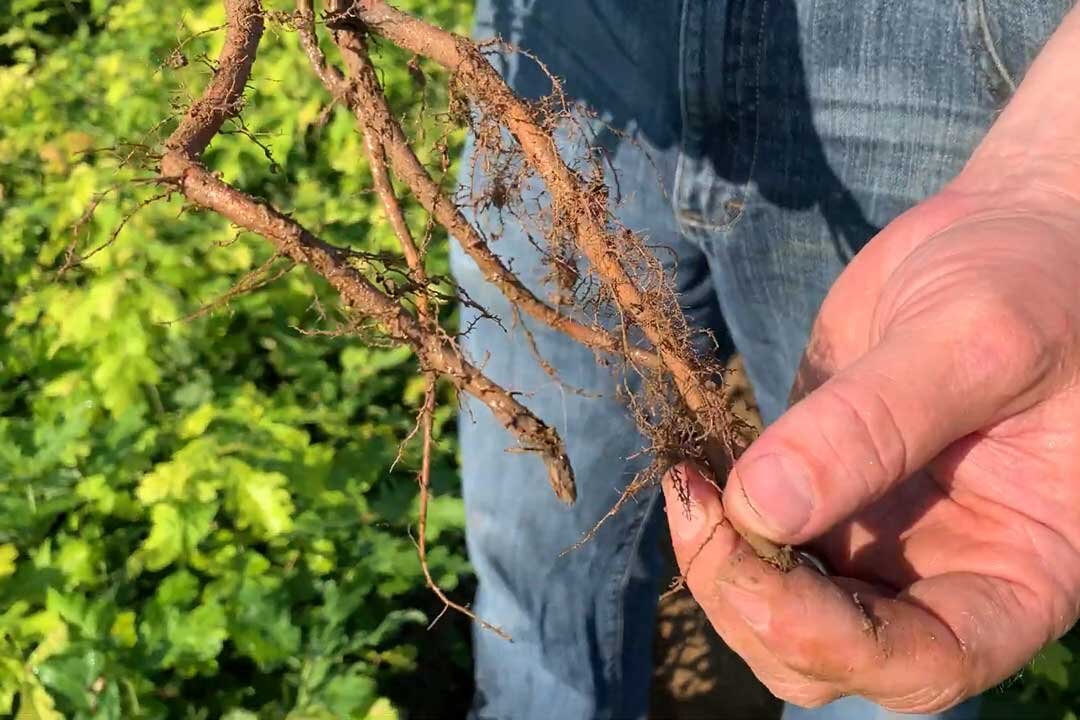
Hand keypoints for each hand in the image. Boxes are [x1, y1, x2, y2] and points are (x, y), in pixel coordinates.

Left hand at [663, 175, 1079, 711]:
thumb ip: (876, 425)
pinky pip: (752, 539)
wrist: (1007, 234)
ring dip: (717, 567)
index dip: (832, 640)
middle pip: (829, 656)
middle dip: (750, 602)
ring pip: (774, 610)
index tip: (756, 552)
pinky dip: (712, 522)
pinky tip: (691, 469)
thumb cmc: (1035, 283)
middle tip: (698, 503)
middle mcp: (942, 574)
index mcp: (1018, 571)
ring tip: (687, 482)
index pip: (926, 663)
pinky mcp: (819, 490)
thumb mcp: (974, 342)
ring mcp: (874, 538)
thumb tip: (759, 508)